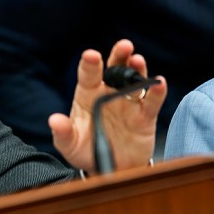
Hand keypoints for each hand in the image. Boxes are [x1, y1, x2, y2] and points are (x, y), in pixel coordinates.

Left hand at [48, 39, 166, 173]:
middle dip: (119, 55)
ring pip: (134, 81)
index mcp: (87, 95)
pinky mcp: (144, 117)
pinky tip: (159, 82)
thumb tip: (54, 121)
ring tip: (138, 60)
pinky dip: (156, 92)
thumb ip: (63, 133)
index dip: (90, 64)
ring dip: (138, 69)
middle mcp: (109, 94)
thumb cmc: (85, 151)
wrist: (109, 168)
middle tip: (124, 45)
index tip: (91, 55)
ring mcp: (128, 103)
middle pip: (114, 69)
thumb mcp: (69, 145)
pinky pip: (152, 102)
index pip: (88, 75)